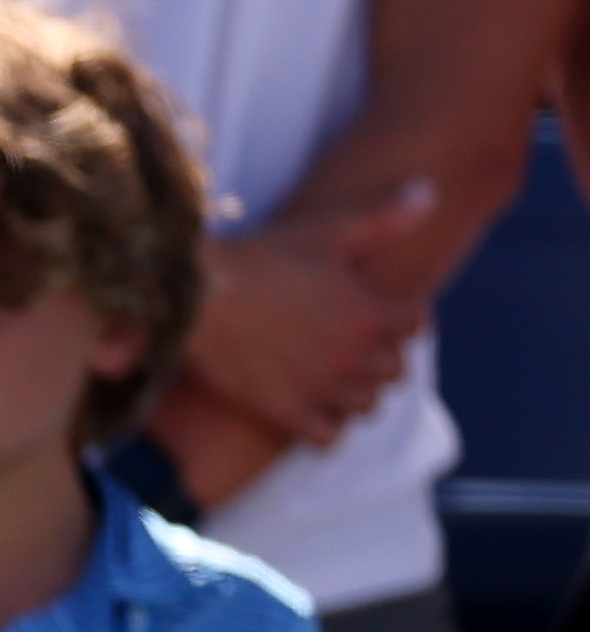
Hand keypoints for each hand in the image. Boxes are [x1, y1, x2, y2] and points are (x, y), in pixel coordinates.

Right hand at [181, 188, 439, 449]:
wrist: (199, 297)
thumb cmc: (264, 259)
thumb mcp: (328, 230)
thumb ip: (384, 218)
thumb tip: (431, 193)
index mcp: (370, 313)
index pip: (416, 324)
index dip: (402, 315)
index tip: (381, 311)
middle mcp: (352, 356)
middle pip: (396, 370)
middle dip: (383, 356)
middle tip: (356, 345)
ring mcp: (320, 388)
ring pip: (367, 405)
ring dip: (358, 392)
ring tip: (337, 378)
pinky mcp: (285, 411)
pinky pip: (328, 437)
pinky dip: (328, 428)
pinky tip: (312, 408)